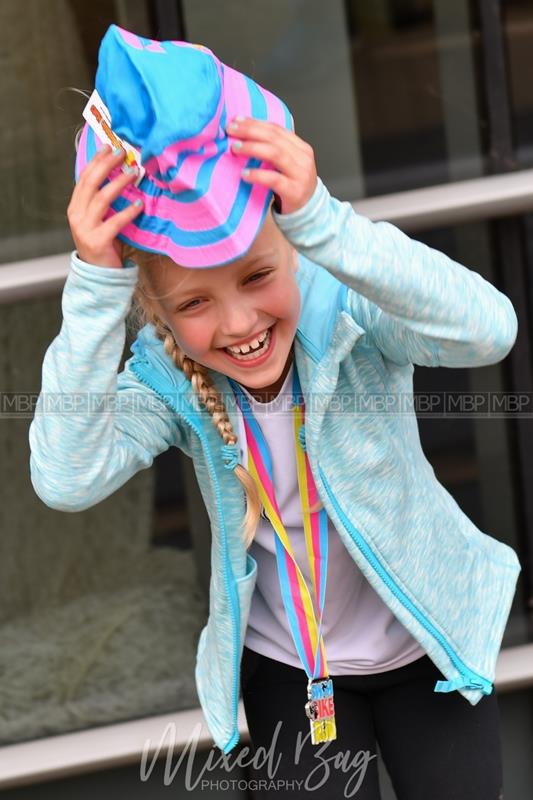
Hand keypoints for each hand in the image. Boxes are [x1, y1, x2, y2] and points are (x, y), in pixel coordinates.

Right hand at [67, 144, 143, 267]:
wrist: (98, 276)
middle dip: (107, 165)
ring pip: (102, 199)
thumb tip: (122, 176)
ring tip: (135, 173)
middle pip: (91, 183)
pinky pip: (115, 222)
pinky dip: (128, 212)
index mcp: (75, 207)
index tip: (110, 146)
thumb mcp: (99, 220)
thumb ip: (104, 202)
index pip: (84, 178)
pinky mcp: (98, 241)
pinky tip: (140, 204)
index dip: (97, 160)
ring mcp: (85, 228)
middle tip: (123, 153)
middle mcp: (76, 215)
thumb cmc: (104, 244)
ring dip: (119, 183)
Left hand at [226, 117, 316, 214]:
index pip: (277, 129)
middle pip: (274, 138)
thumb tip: (244, 135)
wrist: (308, 211)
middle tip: (231, 130)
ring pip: (275, 154)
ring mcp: (300, 174)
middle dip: (250, 131)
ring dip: (252, 148)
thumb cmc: (292, 186)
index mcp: (301, 147)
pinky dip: (257, 175)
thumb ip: (274, 150)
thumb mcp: (287, 164)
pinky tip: (244, 173)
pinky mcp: (294, 191)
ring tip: (235, 148)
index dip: (256, 123)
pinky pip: (274, 179)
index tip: (237, 120)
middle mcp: (303, 158)